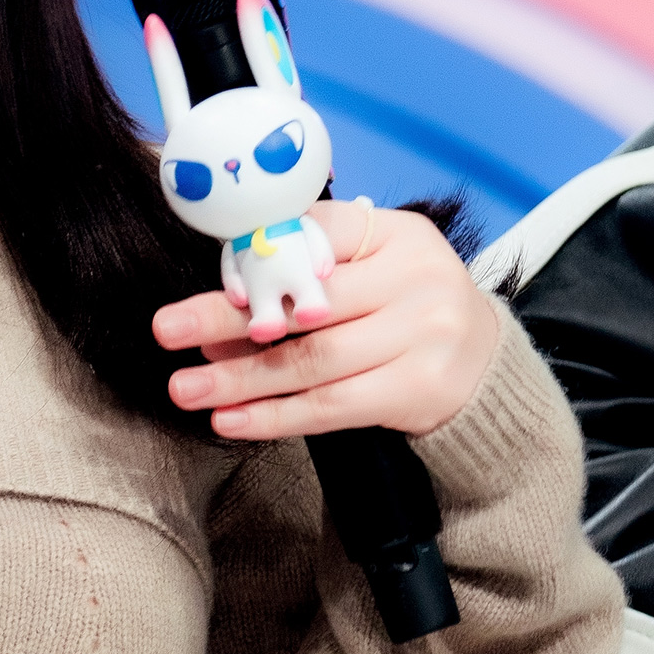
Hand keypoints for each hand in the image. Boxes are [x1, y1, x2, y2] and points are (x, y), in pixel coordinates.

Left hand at [152, 201, 498, 439]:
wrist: (485, 365)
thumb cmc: (407, 308)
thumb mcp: (372, 269)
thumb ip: (304, 276)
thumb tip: (214, 316)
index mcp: (398, 234)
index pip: (320, 233)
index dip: (263, 257)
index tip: (213, 278)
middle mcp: (417, 279)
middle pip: (307, 302)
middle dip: (227, 318)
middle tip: (168, 329)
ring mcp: (423, 337)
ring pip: (312, 362)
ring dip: (239, 378)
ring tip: (186, 388)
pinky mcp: (418, 390)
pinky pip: (331, 407)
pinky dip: (274, 416)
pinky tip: (230, 420)